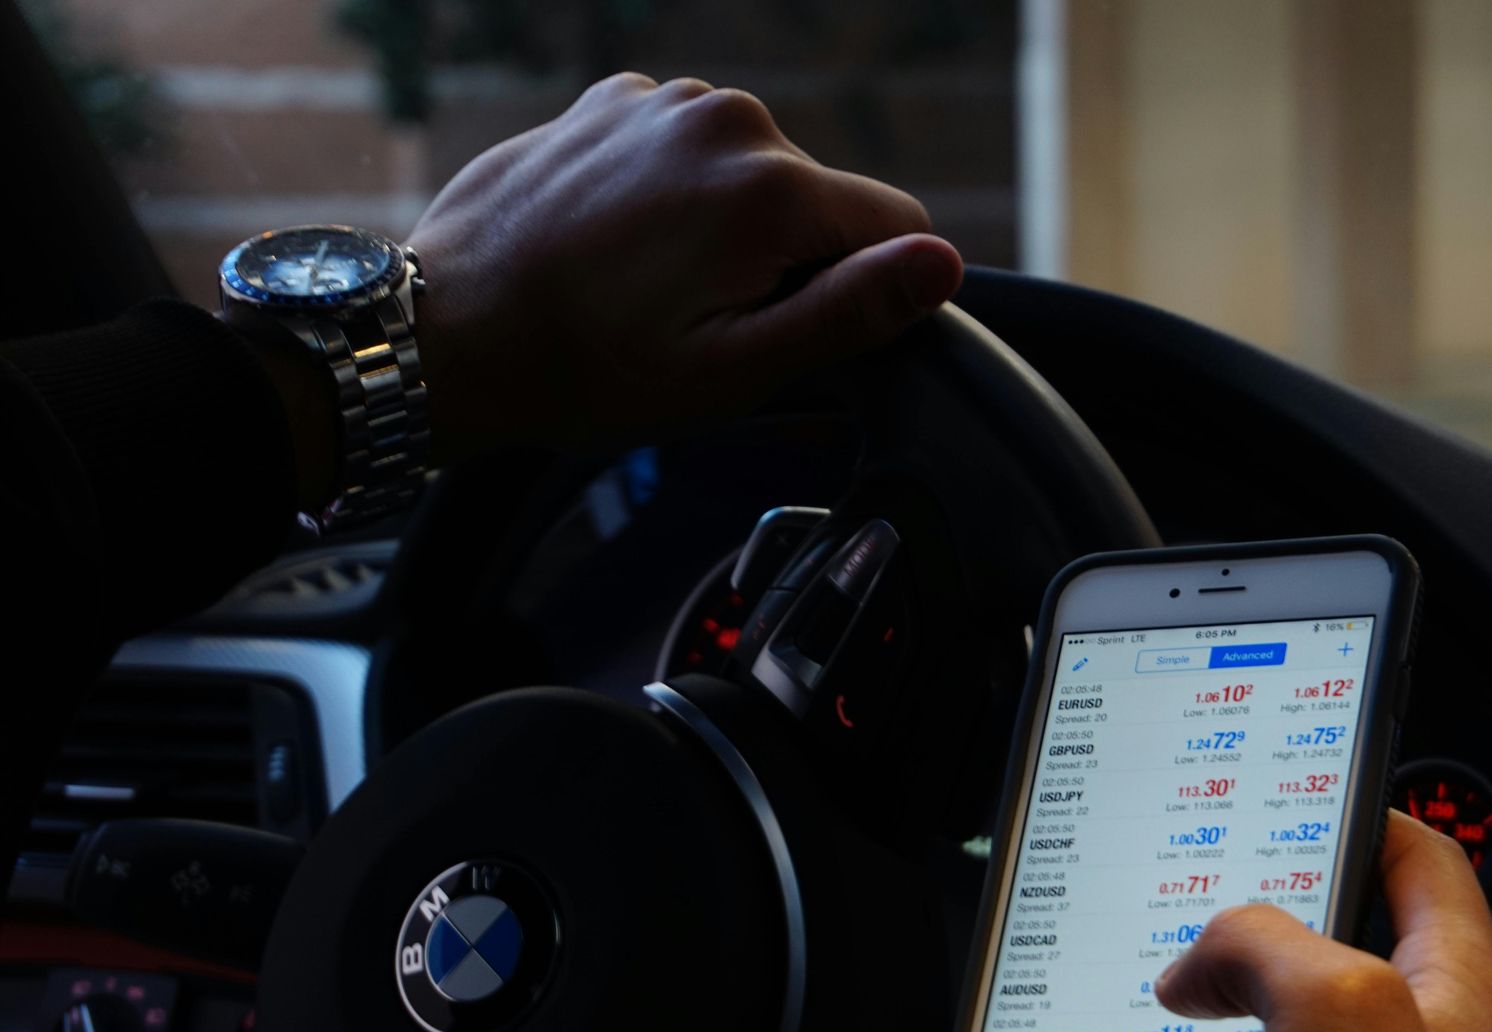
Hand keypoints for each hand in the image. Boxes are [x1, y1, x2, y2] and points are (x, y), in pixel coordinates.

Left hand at [406, 73, 963, 458]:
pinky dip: (672, 194)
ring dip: (728, 226)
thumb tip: (942, 263)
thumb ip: (850, 311)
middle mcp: (728, 118)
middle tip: (702, 321)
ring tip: (650, 285)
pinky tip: (617, 245)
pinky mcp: (614, 100)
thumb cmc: (588, 368)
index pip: (897, 226)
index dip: (865, 292)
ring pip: (754, 172)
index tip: (791, 331)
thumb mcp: (735, 370)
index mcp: (771, 190)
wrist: (448, 330)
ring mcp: (663, 99)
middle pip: (821, 199)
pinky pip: (688, 148)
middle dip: (789, 258)